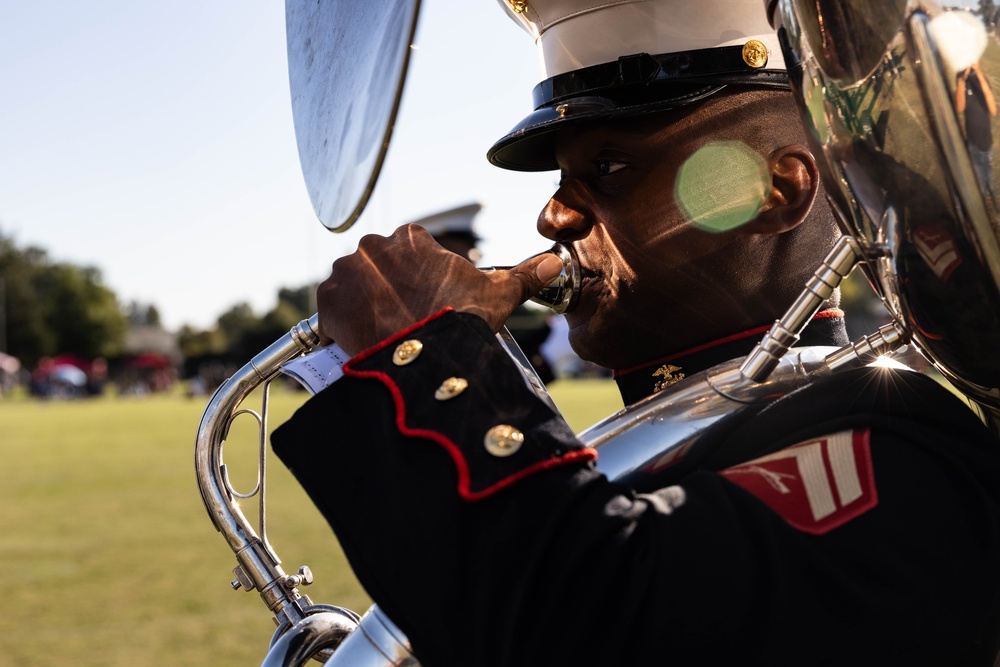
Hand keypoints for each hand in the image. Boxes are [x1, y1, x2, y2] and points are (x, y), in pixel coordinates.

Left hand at [316, 224, 563, 355]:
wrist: (426, 357)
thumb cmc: (462, 320)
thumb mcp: (498, 294)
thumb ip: (524, 274)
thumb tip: (556, 263)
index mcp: (410, 238)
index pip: (407, 250)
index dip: (416, 277)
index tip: (423, 299)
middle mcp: (373, 247)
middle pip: (376, 267)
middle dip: (386, 289)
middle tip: (404, 319)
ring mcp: (346, 273)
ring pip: (352, 286)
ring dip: (362, 304)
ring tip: (383, 332)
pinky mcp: (327, 301)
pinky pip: (329, 311)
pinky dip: (340, 325)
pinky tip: (360, 341)